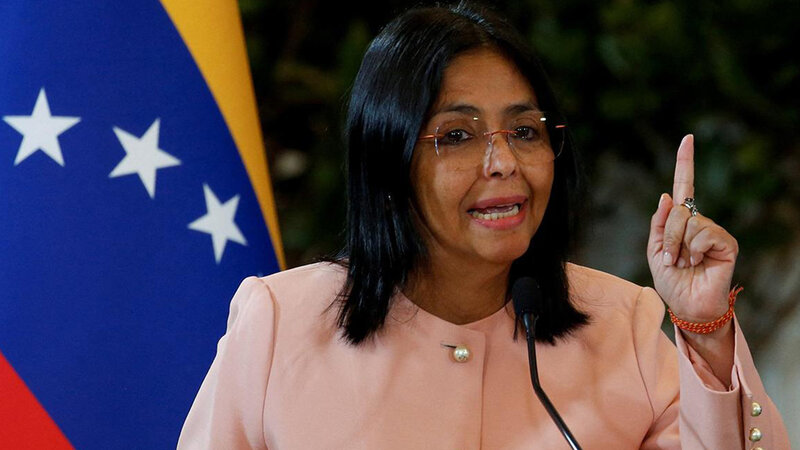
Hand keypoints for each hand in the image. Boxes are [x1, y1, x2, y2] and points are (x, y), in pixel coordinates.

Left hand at [646, 135, 738, 325]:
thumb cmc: (671, 280)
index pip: (684, 186)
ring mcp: (714, 231)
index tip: (688, 138)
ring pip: (688, 222)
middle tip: (671, 260)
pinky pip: (703, 233)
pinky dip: (694, 250)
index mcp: (680, 221)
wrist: (686, 306)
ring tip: (685, 263)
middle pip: (677, 210)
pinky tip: (699, 263)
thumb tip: (666, 195)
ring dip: (678, 246)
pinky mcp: (727, 243)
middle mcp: (699, 222)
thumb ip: (658, 224)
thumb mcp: (654, 251)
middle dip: (667, 237)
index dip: (686, 162)